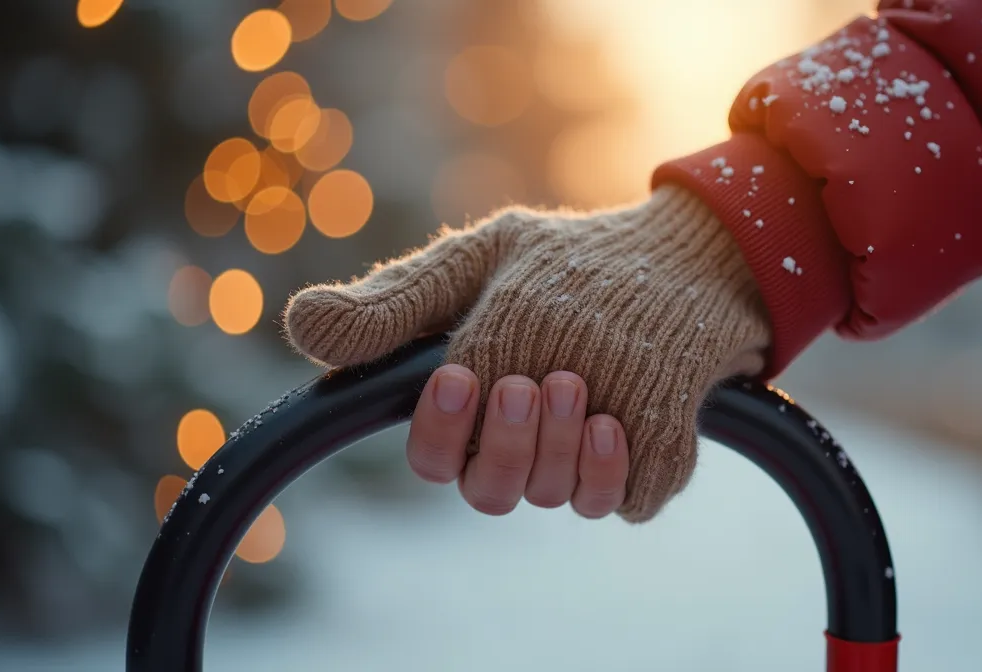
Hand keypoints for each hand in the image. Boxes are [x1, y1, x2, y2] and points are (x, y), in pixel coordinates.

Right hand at [284, 186, 770, 521]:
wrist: (678, 261)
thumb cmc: (568, 262)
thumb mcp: (482, 262)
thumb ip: (401, 300)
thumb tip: (302, 327)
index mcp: (475, 408)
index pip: (434, 458)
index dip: (439, 434)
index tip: (459, 377)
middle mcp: (523, 448)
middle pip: (489, 492)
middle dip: (507, 442)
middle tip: (532, 379)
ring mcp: (582, 466)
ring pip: (552, 498)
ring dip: (559, 447)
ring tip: (578, 382)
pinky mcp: (644, 473)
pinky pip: (621, 504)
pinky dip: (613, 472)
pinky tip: (616, 423)